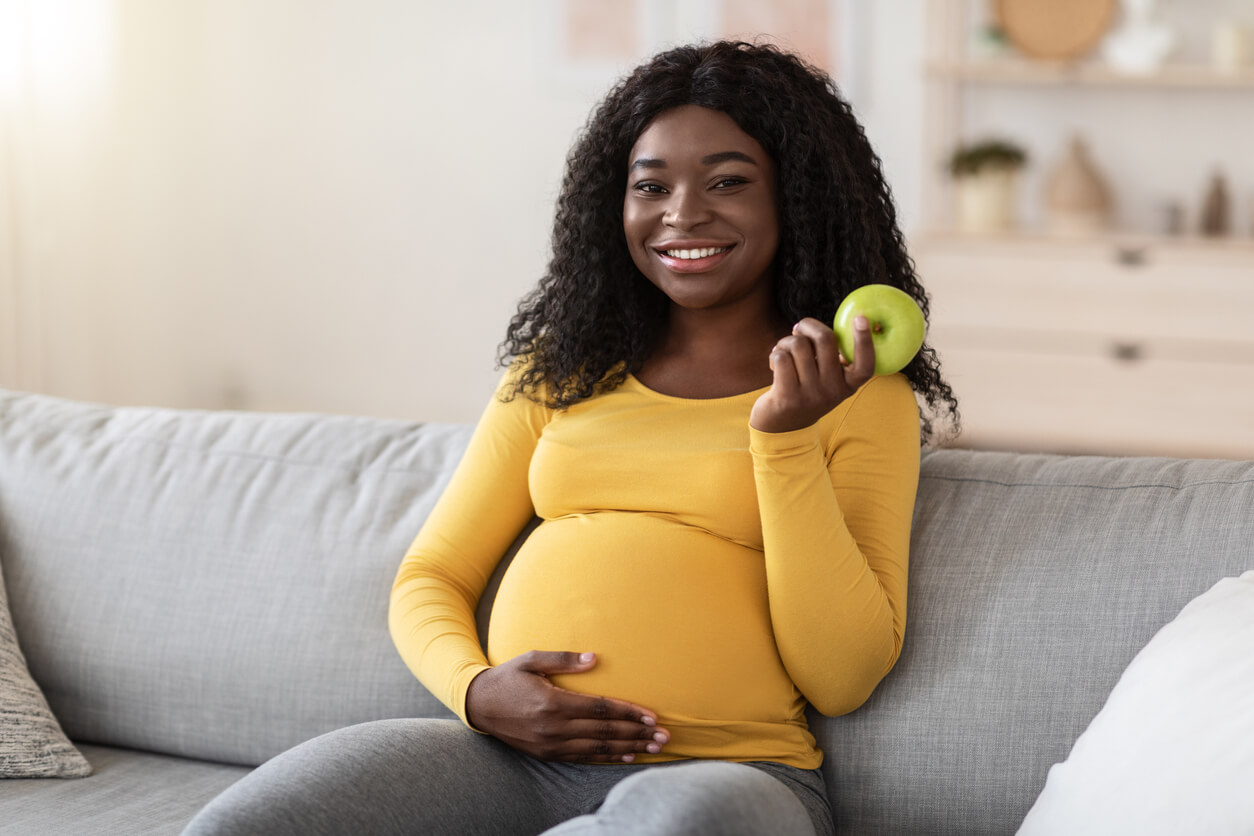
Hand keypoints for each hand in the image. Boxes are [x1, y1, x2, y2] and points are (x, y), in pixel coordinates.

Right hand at [464, 651, 668, 762]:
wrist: (479, 705)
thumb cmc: (508, 677)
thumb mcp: (531, 659)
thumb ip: (563, 659)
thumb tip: (594, 659)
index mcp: (552, 702)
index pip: (600, 710)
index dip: (629, 713)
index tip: (652, 716)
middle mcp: (554, 727)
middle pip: (605, 732)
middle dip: (637, 734)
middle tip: (665, 737)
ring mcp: (551, 744)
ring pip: (598, 749)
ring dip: (628, 749)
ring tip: (653, 749)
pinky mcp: (547, 754)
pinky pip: (583, 758)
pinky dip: (607, 758)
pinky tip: (627, 757)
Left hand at [750, 316, 874, 433]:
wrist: (781, 427)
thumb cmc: (805, 391)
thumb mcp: (827, 380)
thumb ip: (831, 358)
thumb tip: (819, 328)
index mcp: (848, 385)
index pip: (865, 364)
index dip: (865, 340)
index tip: (861, 318)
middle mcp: (833, 391)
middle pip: (825, 339)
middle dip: (808, 325)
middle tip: (798, 330)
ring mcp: (811, 395)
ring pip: (798, 345)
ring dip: (786, 342)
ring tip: (782, 351)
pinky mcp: (787, 397)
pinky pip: (781, 357)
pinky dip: (775, 354)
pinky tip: (774, 365)